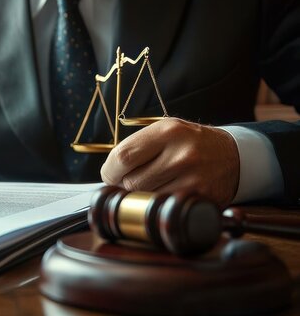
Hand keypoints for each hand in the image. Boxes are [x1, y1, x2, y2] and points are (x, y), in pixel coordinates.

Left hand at [100, 118, 238, 206]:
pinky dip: (157, 205)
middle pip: (131, 182)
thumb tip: (107, 176)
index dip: (109, 171)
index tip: (109, 174)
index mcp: (168, 131)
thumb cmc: (188, 143)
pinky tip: (164, 194)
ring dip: (140, 197)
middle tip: (130, 181)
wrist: (233, 155)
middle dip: (123, 185)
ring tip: (151, 185)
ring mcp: (194, 179)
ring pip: (145, 199)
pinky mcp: (201, 198)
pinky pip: (164, 208)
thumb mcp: (164, 131)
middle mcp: (182, 154)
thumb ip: (136, 148)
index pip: (123, 157)